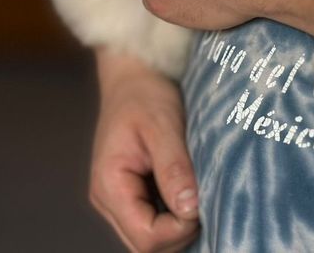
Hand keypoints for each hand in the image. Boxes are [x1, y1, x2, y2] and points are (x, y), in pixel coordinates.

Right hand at [90, 50, 199, 251]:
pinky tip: (188, 193)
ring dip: (177, 227)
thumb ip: (174, 168)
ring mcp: (117, 200)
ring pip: (149, 239)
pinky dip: (173, 217)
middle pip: (146, 246)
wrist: (133, 77)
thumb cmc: (145, 95)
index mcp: (109, 184)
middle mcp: (108, 200)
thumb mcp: (163, 126)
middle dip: (180, 232)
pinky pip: (152, 222)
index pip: (146, 236)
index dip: (179, 229)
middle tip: (206, 202)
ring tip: (197, 195)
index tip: (203, 203)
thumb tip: (190, 209)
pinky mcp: (130, 195)